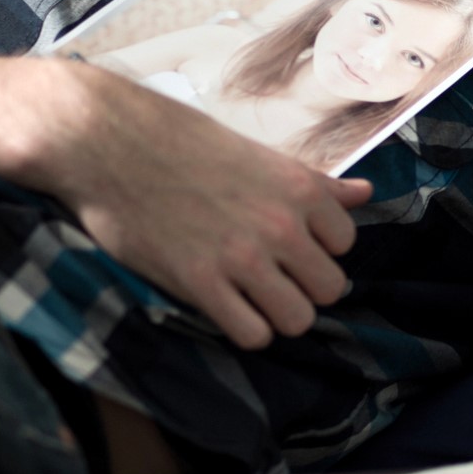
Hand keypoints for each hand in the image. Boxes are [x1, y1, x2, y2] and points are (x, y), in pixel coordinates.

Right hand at [20, 61, 372, 347]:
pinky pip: (252, 334)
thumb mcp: (258, 153)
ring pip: (298, 320)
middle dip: (303, 287)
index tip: (288, 244)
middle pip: (329, 289)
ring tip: (249, 297)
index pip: (346, 243)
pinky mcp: (199, 283)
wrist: (106, 139)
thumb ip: (314, 182)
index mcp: (299, 188)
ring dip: (276, 314)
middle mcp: (280, 224)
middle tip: (271, 277)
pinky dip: (243, 328)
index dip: (318, 248)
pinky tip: (224, 307)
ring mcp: (241, 257)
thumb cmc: (179, 140)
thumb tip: (366, 193)